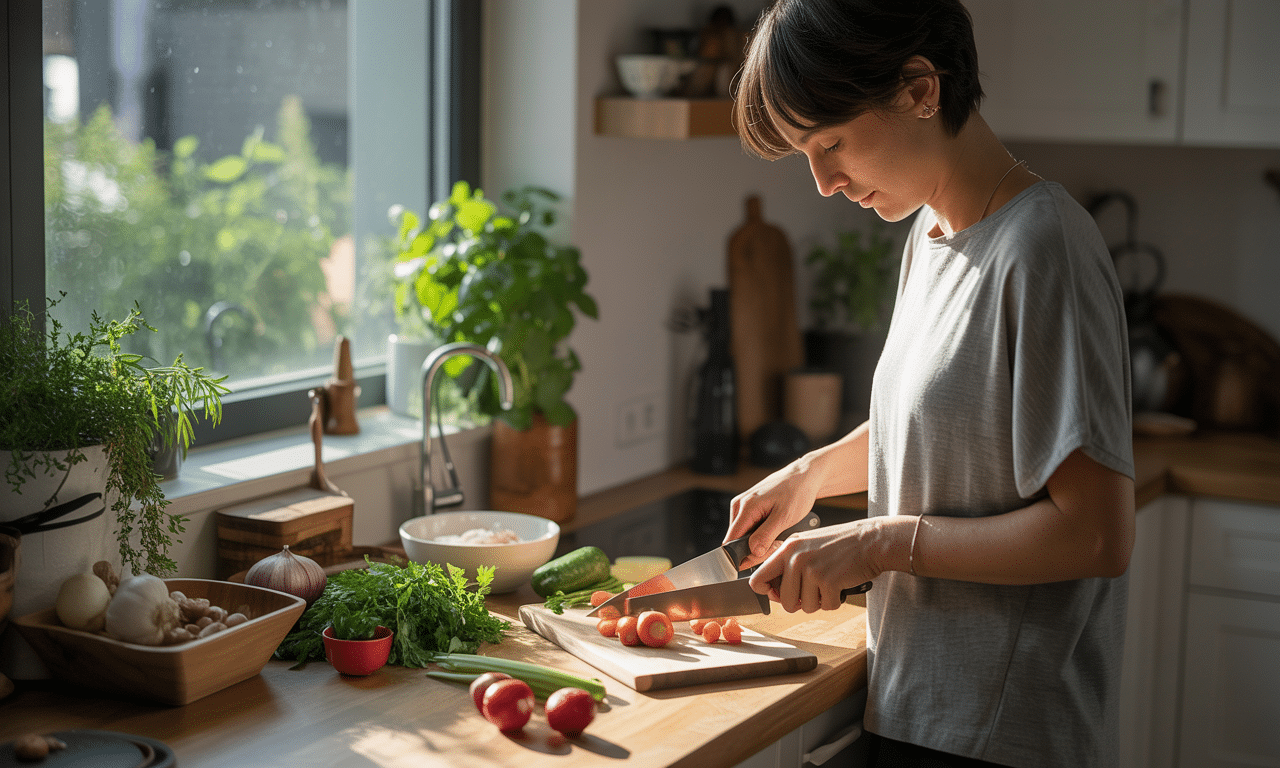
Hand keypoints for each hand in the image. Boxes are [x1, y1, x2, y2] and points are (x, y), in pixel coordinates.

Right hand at [725, 462, 821, 569]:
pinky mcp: (749, 508)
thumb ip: (766, 535)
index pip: (731, 541)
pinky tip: (775, 530)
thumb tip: (752, 553)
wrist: (804, 476)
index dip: (743, 556)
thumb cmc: (797, 492)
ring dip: (760, 542)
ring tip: (779, 535)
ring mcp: (743, 506)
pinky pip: (749, 529)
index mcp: (746, 507)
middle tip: (778, 545)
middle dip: (756, 549)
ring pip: (744, 536)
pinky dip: (761, 534)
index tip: (762, 558)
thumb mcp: (785, 517)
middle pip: (737, 540)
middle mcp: (739, 506)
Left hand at [747, 520, 885, 612]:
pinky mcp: (828, 581)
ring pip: (804, 606)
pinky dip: (836, 601)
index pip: (757, 579)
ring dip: (820, 601)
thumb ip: (789, 565)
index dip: (768, 593)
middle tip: (815, 591)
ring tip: (830, 583)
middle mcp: (795, 558)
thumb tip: (775, 592)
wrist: (871, 540)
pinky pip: (826, 606)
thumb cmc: (841, 545)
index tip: (780, 594)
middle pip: (783, 600)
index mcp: (787, 548)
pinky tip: (841, 585)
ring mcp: (811, 569)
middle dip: (799, 602)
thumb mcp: (808, 545)